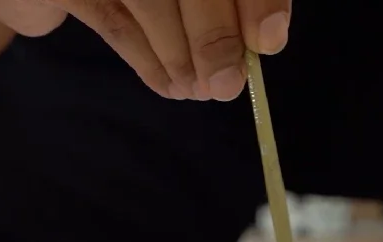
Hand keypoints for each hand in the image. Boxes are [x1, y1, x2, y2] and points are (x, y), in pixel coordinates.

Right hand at [0, 0, 291, 100]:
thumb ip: (213, 4)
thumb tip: (260, 42)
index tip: (268, 42)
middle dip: (214, 35)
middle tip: (227, 84)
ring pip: (153, 0)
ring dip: (181, 54)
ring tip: (197, 91)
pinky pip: (114, 22)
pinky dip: (146, 60)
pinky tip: (168, 86)